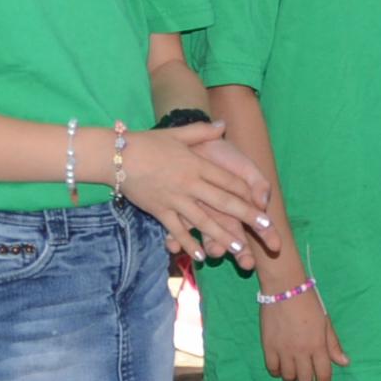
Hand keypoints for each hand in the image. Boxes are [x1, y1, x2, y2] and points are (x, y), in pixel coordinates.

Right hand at [119, 121, 280, 265]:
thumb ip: (202, 131)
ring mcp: (174, 199)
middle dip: (246, 216)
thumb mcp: (176, 133)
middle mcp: (188, 183)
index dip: (247, 193)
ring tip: (238, 249)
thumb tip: (223, 124)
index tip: (262, 204)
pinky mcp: (158, 210)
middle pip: (223, 202)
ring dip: (222, 236)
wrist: (115, 155)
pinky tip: (199, 255)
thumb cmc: (146, 142)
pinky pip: (176, 229)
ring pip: (203, 220)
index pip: (228, 180)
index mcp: (196, 164)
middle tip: (266, 230)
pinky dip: (187, 243)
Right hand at [256, 280, 345, 380]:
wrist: (284, 288)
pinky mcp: (268, 346)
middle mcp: (301, 351)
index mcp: (318, 345)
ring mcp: (283, 350)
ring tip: (293, 378)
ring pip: (288, 377)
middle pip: (305, 379)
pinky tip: (280, 370)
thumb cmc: (308, 302)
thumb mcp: (325, 322)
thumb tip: (344, 362)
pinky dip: (276, 372)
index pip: (323, 374)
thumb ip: (333, 344)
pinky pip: (272, 368)